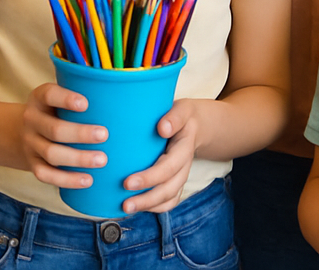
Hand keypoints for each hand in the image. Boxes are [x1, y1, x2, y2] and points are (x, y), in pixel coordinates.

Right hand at [19, 82, 106, 189]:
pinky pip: (46, 175)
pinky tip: (88, 180)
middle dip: (80, 133)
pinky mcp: (32, 163)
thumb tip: (121, 93)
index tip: (86, 104)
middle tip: (105, 135)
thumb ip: (81, 93)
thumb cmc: (56, 109)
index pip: (49, 95)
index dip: (66, 99)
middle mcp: (32, 120)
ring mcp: (30, 143)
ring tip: (102, 160)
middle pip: (54, 129)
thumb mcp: (59, 96)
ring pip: (52, 154)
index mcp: (39, 98)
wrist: (24, 130)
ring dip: (78, 158)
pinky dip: (67, 180)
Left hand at [121, 99, 202, 214]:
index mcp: (184, 147)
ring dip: (148, 206)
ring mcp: (180, 176)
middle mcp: (184, 166)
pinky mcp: (175, 182)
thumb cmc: (181, 116)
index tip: (127, 182)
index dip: (149, 178)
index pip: (168, 167)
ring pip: (169, 198)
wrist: (193, 125)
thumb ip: (174, 117)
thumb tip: (162, 128)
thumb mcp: (181, 109)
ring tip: (126, 209)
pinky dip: (154, 208)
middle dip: (146, 199)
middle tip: (125, 204)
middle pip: (169, 188)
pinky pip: (169, 201)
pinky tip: (137, 207)